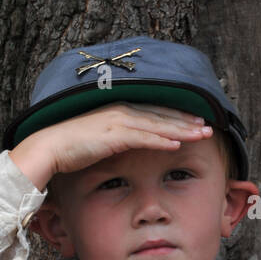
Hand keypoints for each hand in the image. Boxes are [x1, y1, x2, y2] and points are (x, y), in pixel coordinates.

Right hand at [9, 102, 214, 188]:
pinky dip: (161, 140)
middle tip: (210, 126)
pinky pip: (143, 138)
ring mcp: (118, 121)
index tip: (197, 122)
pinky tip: (178, 144)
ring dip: (182, 129)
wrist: (49, 147)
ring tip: (203, 134)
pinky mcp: (113, 134)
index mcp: (119, 111)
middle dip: (187, 121)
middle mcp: (121, 112)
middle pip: (162, 116)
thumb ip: (117, 140)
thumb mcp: (101, 141)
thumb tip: (130, 148)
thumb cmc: (72, 148)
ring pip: (157, 125)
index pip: (155, 113)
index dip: (178, 117)